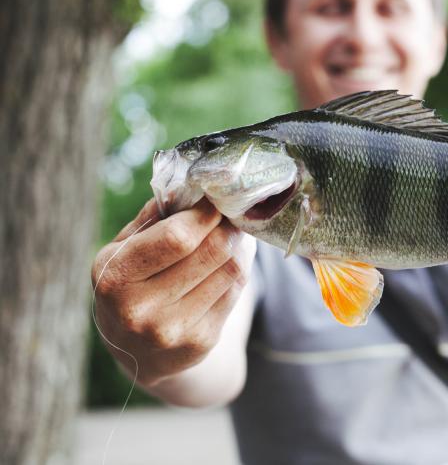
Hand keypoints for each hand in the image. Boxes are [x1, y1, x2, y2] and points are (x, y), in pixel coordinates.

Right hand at [91, 198, 255, 385]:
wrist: (137, 354)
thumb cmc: (130, 287)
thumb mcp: (123, 251)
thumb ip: (152, 218)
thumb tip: (189, 184)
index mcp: (116, 276)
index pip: (178, 237)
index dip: (206, 213)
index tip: (217, 197)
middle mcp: (141, 309)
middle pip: (213, 251)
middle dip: (228, 226)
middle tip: (232, 212)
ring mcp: (173, 329)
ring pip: (231, 270)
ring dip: (238, 246)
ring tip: (232, 234)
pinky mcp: (201, 342)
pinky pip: (236, 292)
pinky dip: (239, 270)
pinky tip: (230, 261)